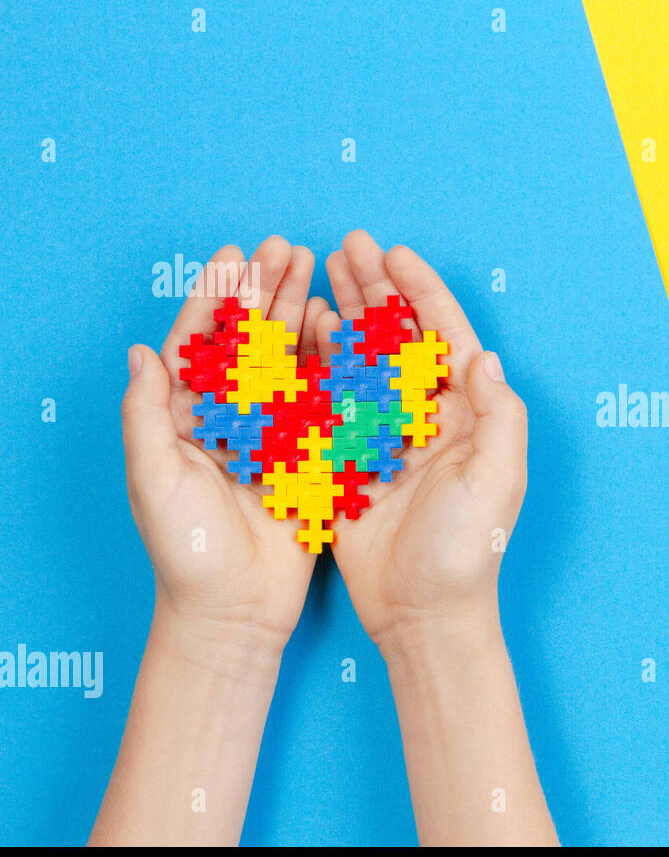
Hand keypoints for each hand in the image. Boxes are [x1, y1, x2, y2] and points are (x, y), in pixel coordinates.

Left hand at [122, 236, 331, 650]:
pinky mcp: (307, 456)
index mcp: (185, 418)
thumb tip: (141, 351)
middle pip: (248, 341)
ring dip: (297, 314)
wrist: (236, 609)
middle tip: (286, 247)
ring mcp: (271, 434)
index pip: (201, 343)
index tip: (235, 254)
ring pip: (286, 360)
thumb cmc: (185, 551)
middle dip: (265, 291)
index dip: (217, 297)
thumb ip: (147, 415)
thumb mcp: (155, 479)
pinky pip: (320, 399)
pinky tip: (339, 327)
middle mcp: (229, 419)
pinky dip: (329, 362)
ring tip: (315, 269)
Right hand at [318, 230, 527, 654]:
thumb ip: (499, 417)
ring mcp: (386, 435)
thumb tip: (485, 356)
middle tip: (347, 245)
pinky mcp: (350, 459)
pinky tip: (299, 330)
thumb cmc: (468, 551)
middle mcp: (428, 417)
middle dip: (376, 290)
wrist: (423, 613)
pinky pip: (331, 400)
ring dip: (344, 315)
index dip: (422, 293)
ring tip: (320, 269)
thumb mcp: (496, 481)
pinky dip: (316, 363)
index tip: (394, 253)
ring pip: (362, 359)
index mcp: (468, 415)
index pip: (445, 338)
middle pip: (399, 338)